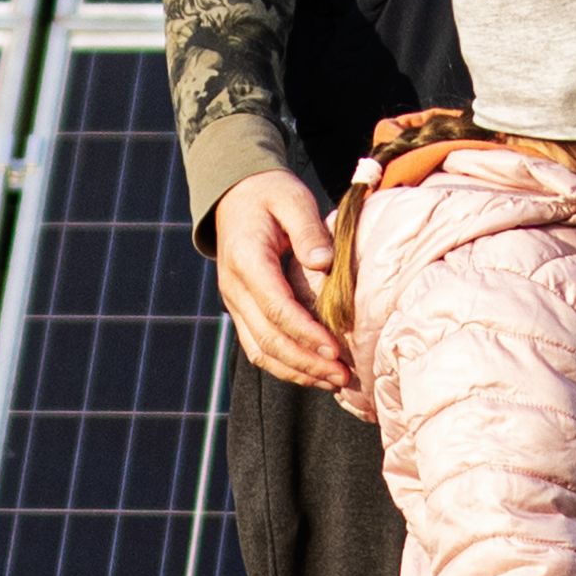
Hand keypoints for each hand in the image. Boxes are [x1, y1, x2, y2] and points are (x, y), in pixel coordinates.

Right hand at [207, 163, 350, 389]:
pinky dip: (285, 365)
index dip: (305, 332)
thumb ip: (308, 230)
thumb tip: (325, 264)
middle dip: (305, 362)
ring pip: (260, 351)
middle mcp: (234, 287)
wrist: (236, 194)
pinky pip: (258, 347)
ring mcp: (234, 302)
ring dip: (296, 371)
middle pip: (267, 338)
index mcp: (246, 259)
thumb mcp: (293, 198)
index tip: (334, 349)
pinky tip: (313, 373)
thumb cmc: (270, 194)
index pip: (275, 306)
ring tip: (332, 381)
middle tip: (341, 375)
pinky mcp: (241, 310)